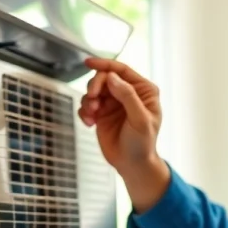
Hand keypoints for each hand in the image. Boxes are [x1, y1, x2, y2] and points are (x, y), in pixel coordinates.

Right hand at [78, 57, 169, 211]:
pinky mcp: (101, 113)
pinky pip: (86, 104)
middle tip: (93, 100)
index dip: (104, 65)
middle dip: (95, 87)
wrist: (132, 165)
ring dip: (88, 101)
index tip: (88, 63)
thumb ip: (128, 96)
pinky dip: (84, 112)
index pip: (122, 70)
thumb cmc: (142, 144)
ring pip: (93, 90)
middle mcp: (128, 93)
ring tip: (92, 116)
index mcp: (143, 90)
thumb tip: (112, 77)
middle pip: (104, 78)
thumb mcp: (140, 120)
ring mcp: (113, 103)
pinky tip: (89, 123)